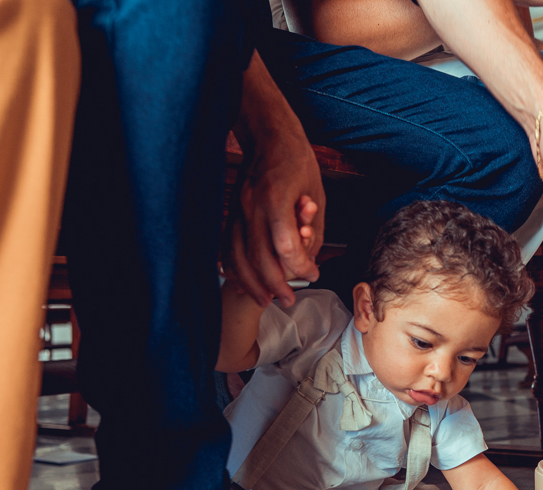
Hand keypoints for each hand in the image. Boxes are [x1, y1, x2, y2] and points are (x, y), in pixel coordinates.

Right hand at [226, 129, 324, 307]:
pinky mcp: (230, 212)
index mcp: (276, 199)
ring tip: (266, 300)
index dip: (301, 267)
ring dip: (252, 283)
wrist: (269, 136)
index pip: (286, 246)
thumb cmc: (299, 164)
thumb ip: (313, 232)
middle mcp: (251, 206)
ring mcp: (236, 209)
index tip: (314, 274)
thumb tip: (310, 262)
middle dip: (276, 285)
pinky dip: (234, 269)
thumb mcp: (317, 196)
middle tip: (290, 300)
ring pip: (237, 256)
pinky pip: (226, 247)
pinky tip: (245, 283)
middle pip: (259, 257)